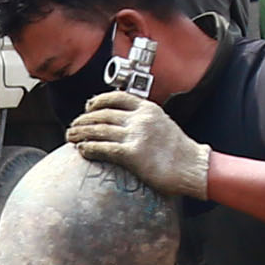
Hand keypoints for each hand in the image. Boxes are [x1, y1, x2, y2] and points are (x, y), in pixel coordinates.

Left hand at [63, 89, 212, 198]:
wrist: (193, 167)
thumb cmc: (179, 150)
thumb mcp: (163, 123)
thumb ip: (144, 119)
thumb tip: (122, 122)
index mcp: (148, 108)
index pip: (116, 97)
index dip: (97, 101)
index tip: (87, 107)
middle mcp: (140, 118)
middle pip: (102, 114)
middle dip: (83, 120)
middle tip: (73, 127)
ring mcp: (136, 135)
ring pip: (99, 130)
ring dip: (80, 133)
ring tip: (70, 137)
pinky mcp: (132, 154)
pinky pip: (103, 148)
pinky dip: (89, 148)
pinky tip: (81, 150)